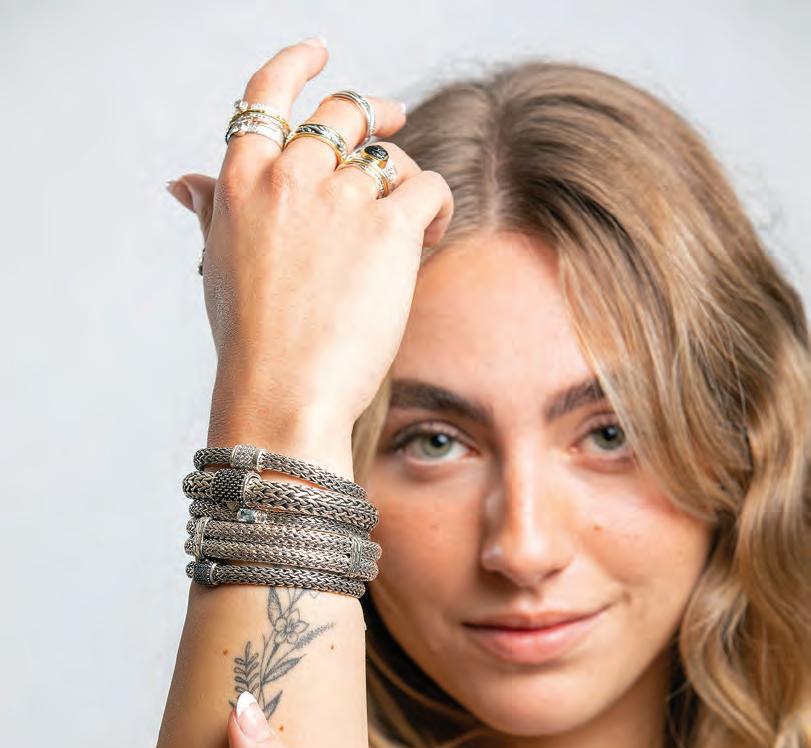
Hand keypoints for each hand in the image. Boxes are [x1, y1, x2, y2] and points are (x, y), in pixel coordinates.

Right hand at [167, 39, 453, 438]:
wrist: (284, 392)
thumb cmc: (250, 343)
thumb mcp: (218, 266)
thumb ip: (211, 211)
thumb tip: (182, 183)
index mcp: (241, 181)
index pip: (267, 94)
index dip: (296, 64)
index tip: (318, 53)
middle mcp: (289, 175)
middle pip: (342, 114)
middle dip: (373, 111)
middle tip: (395, 118)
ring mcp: (340, 196)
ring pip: (390, 155)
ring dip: (404, 178)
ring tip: (410, 220)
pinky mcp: (389, 226)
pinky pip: (428, 186)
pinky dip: (436, 206)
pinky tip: (429, 234)